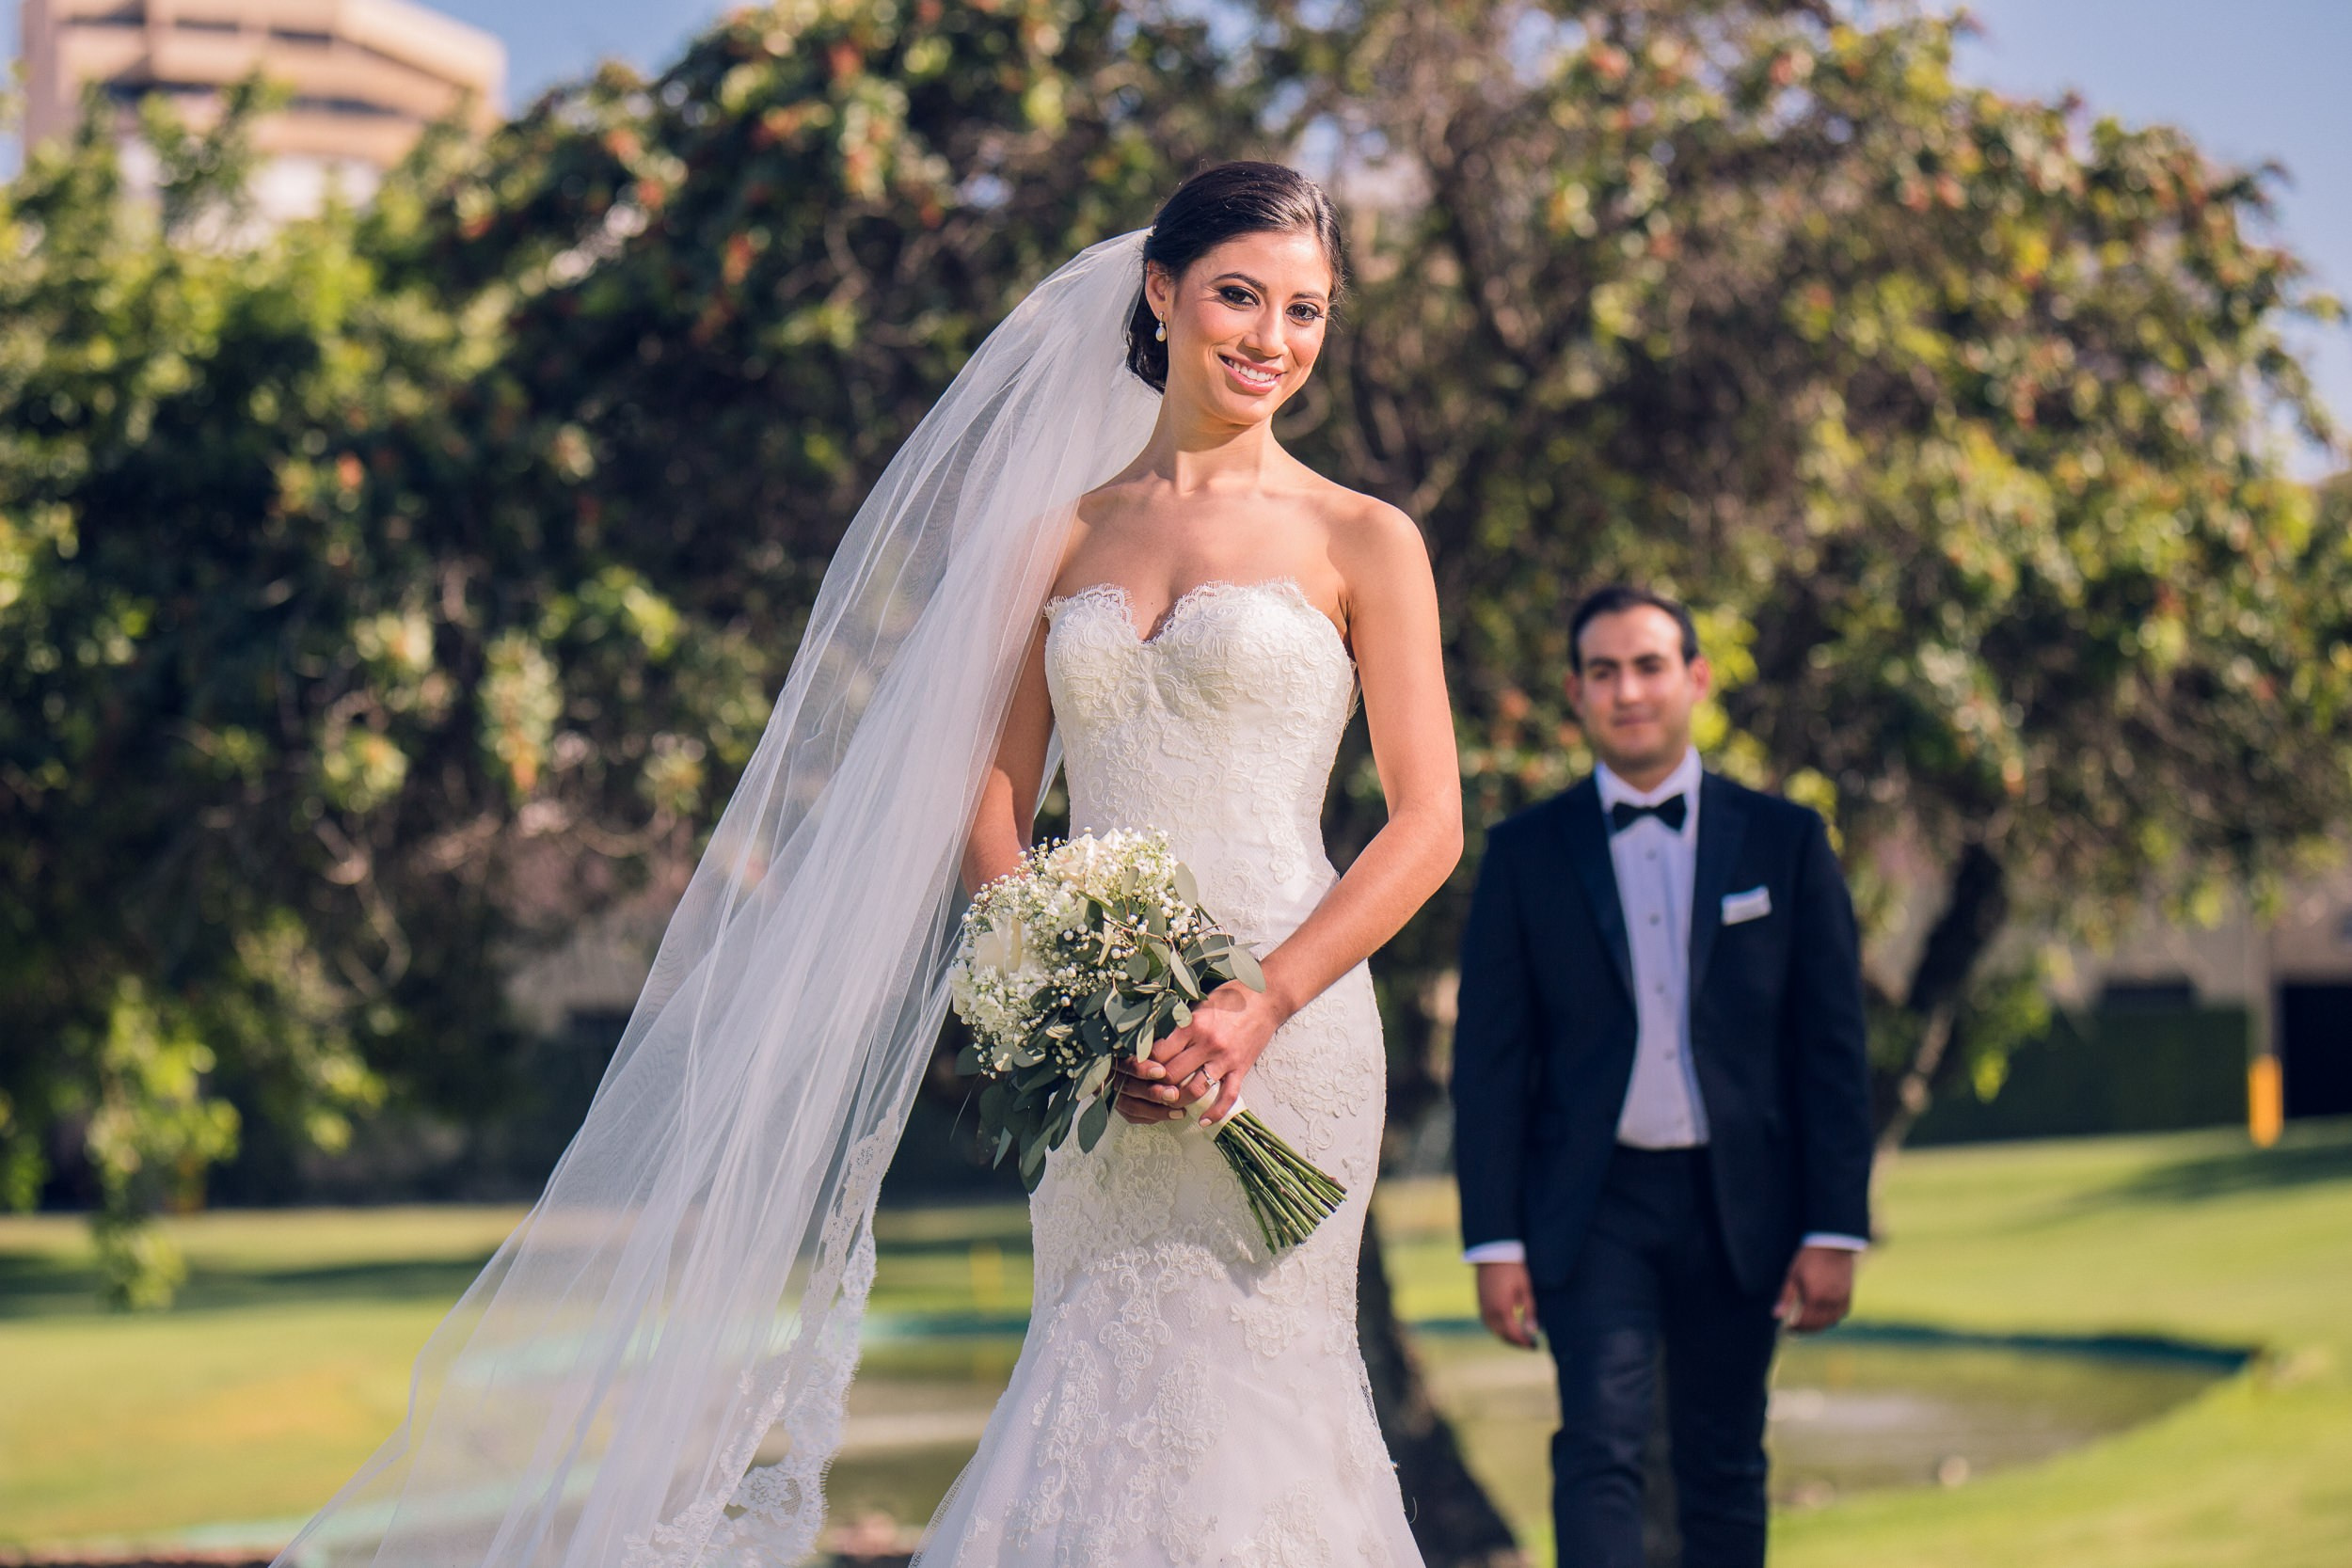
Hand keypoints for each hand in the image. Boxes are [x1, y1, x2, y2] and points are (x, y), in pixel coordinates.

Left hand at [1111, 979, 1284, 1126]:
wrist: (1267, 997)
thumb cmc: (1231, 997)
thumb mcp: (1200, 1003)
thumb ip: (1181, 1023)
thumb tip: (1155, 1038)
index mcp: (1193, 1025)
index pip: (1160, 1052)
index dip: (1145, 1063)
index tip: (1138, 1068)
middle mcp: (1208, 1044)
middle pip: (1172, 1074)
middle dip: (1157, 1084)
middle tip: (1149, 1088)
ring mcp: (1225, 1059)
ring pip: (1195, 1090)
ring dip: (1179, 1100)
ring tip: (1170, 1103)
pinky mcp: (1241, 1068)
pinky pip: (1227, 1096)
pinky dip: (1215, 1112)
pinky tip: (1203, 1122)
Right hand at [1476, 1260, 1539, 1348]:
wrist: (1493, 1253)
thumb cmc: (1513, 1269)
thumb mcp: (1525, 1289)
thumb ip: (1529, 1311)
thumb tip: (1533, 1331)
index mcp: (1502, 1309)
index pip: (1514, 1334)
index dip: (1524, 1342)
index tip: (1535, 1346)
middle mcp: (1489, 1311)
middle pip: (1503, 1335)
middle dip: (1517, 1343)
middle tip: (1530, 1345)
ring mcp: (1482, 1308)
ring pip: (1494, 1331)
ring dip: (1507, 1337)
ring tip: (1521, 1338)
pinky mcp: (1480, 1303)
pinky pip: (1488, 1323)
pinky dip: (1499, 1329)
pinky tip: (1509, 1327)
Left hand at [1775, 1245, 1856, 1333]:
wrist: (1832, 1246)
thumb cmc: (1808, 1259)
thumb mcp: (1793, 1276)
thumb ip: (1786, 1298)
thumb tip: (1776, 1315)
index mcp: (1814, 1297)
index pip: (1804, 1322)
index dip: (1795, 1329)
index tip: (1786, 1330)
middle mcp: (1829, 1302)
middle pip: (1817, 1325)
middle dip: (1804, 1330)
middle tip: (1794, 1331)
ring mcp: (1841, 1300)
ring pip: (1829, 1322)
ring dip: (1817, 1327)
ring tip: (1806, 1326)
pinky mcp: (1848, 1297)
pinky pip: (1840, 1315)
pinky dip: (1830, 1320)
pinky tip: (1822, 1318)